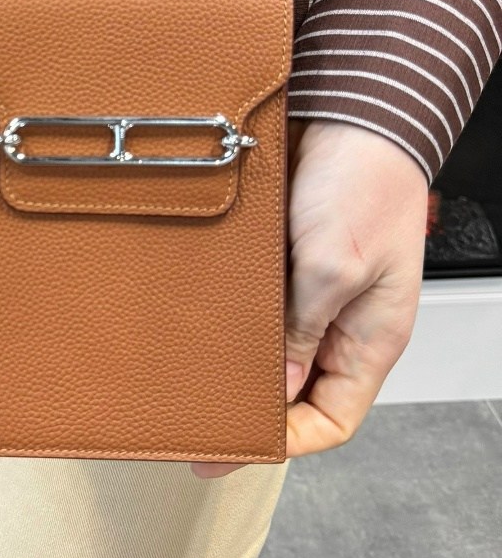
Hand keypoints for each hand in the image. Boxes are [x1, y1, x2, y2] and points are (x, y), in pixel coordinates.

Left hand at [191, 117, 428, 478]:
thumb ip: (300, 332)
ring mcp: (311, 292)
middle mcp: (340, 323)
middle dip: (251, 409)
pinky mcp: (284, 262)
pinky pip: (256, 306)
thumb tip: (271, 389)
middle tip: (195, 423)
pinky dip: (228, 319)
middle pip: (296, 391)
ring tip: (188, 379)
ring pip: (270, 350)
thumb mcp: (331, 269)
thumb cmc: (364, 182)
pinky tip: (196, 325)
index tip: (237, 445)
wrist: (352, 111)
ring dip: (234, 363)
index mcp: (370, 340)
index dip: (289, 441)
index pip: (332, 420)